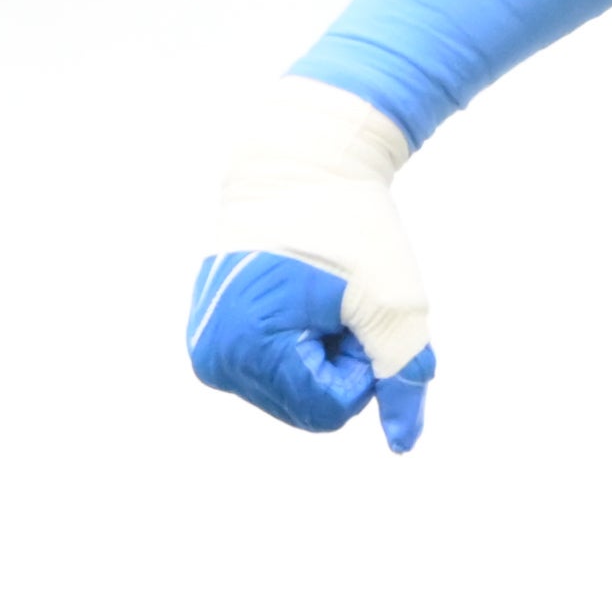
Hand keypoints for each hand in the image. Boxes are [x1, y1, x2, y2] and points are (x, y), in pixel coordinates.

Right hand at [186, 78, 437, 449]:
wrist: (300, 164)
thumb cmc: (353, 229)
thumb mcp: (395, 305)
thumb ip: (402, 380)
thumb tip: (404, 446)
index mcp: (247, 349)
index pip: (329, 409)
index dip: (363, 366)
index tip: (356, 311)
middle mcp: (213, 357)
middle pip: (307, 408)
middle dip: (340, 362)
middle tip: (339, 302)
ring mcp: (207, 348)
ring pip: (293, 393)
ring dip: (322, 354)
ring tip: (319, 297)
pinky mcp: (213, 336)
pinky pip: (274, 370)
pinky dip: (301, 344)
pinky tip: (299, 297)